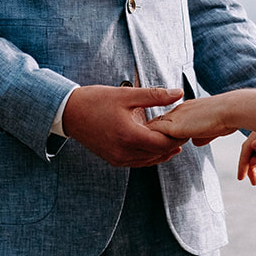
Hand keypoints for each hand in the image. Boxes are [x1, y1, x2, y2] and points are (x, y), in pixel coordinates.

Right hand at [62, 85, 184, 167]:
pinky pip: (138, 162)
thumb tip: (179, 93)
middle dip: (173, 143)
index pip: (163, 143)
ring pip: (149, 160)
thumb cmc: (96, 100)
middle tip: (184, 131)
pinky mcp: (113, 159)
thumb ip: (155, 95)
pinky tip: (155, 145)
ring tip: (174, 138)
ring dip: (162, 151)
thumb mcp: (127, 94)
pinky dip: (150, 155)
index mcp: (129, 136)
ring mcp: (118, 158)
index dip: (178, 136)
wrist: (68, 113)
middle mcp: (124, 152)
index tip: (187, 127)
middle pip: (158, 153)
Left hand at [147, 94, 233, 146]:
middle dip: (148, 134)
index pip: (167, 119)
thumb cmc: (226, 118)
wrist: (229, 110)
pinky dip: (151, 144)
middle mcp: (177, 111)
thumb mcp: (211, 128)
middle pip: (155, 122)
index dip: (160, 129)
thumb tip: (195, 142)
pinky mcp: (173, 127)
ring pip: (152, 129)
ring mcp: (174, 118)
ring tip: (140, 151)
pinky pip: (155, 136)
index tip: (155, 138)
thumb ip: (201, 135)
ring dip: (147, 140)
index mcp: (185, 109)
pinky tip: (148, 153)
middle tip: (139, 146)